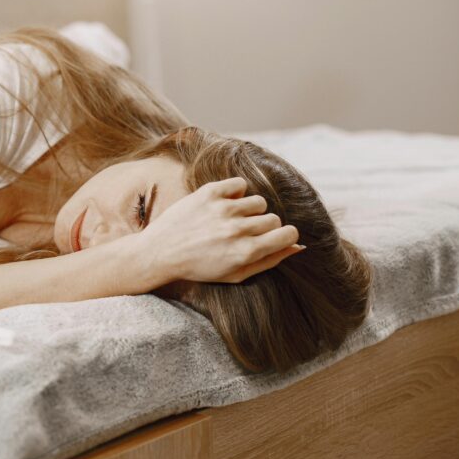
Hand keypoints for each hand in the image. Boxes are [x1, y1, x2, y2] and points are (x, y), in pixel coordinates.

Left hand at [138, 177, 303, 285]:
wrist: (161, 252)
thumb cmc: (199, 267)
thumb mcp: (236, 274)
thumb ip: (269, 260)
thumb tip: (297, 246)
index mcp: (246, 252)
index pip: (288, 234)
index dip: (284, 236)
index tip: (274, 238)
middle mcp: (237, 229)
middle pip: (273, 218)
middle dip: (263, 226)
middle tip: (243, 234)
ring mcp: (223, 209)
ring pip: (258, 201)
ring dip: (249, 210)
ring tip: (231, 220)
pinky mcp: (208, 193)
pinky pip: (240, 184)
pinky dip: (236, 193)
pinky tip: (224, 205)